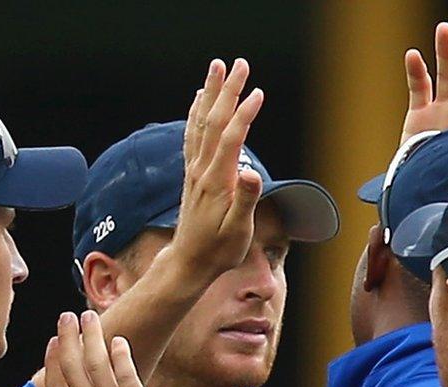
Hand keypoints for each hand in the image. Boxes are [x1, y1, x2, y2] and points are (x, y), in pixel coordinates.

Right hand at [36, 310, 171, 386]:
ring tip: (90, 317)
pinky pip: (127, 375)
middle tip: (67, 316)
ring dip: (93, 337)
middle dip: (68, 337)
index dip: (52, 357)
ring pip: (98, 364)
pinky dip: (121, 356)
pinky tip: (118, 341)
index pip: (54, 382)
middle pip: (73, 366)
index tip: (53, 340)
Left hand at [168, 58, 265, 280]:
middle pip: (214, 121)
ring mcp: (195, 170)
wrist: (189, 262)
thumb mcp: (237, 231)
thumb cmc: (218, 250)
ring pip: (201, 123)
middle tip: (238, 64)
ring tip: (217, 68)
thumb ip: (245, 200)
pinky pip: (193, 135)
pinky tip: (200, 100)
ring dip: (210, 93)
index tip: (258, 92)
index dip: (244, 114)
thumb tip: (250, 173)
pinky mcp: (193, 174)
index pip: (231, 138)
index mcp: (217, 181)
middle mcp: (202, 170)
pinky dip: (196, 112)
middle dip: (227, 91)